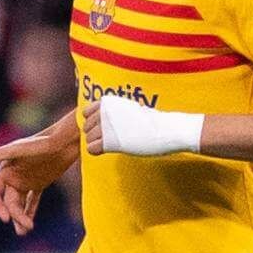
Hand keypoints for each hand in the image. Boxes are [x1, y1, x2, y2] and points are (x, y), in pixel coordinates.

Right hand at [0, 122, 78, 235]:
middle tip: (27, 227)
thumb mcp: (17, 150)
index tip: (6, 219)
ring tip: (26, 231)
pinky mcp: (39, 183)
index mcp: (4, 170)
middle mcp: (13, 176)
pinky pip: (32, 201)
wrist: (63, 140)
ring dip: (21, 218)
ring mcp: (26, 181)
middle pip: (9, 202)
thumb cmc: (40, 142)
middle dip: (16, 216)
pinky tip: (31, 224)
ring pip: (20, 204)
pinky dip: (30, 212)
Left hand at [83, 93, 203, 156]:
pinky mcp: (110, 141)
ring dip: (98, 143)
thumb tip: (105, 116)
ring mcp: (106, 126)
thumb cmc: (152, 121)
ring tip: (115, 144)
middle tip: (115, 138)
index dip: (95, 122)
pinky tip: (111, 150)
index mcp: (108, 101)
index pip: (86, 114)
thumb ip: (115, 110)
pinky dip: (98, 151)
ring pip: (88, 139)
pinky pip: (91, 149)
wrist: (167, 130)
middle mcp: (104, 111)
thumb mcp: (130, 108)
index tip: (109, 127)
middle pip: (86, 127)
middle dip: (96, 134)